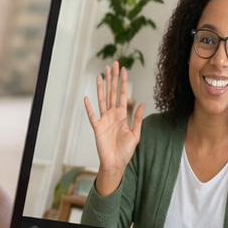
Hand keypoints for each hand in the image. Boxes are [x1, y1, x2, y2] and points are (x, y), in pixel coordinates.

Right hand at [83, 61, 143, 194]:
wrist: (116, 163)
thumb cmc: (125, 150)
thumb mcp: (135, 134)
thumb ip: (136, 119)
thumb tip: (140, 103)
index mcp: (122, 115)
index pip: (122, 94)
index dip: (123, 82)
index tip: (123, 69)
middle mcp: (112, 114)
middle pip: (111, 92)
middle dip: (112, 78)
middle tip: (112, 64)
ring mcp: (103, 119)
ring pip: (102, 99)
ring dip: (101, 87)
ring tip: (101, 74)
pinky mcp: (96, 127)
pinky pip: (92, 115)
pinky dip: (88, 107)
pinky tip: (86, 97)